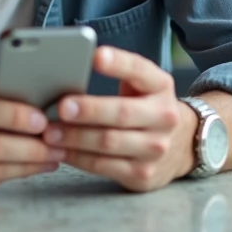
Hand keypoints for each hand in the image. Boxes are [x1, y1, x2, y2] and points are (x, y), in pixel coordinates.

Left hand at [42, 46, 196, 191]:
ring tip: (50, 132)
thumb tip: (69, 70)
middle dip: (89, 110)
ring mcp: (156, 148)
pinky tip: (61, 150)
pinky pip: (104, 165)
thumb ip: (117, 73)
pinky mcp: (143, 174)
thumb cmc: (145, 106)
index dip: (118, 63)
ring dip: (76, 137)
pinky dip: (78, 157)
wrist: (180, 146)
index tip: (96, 56)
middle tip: (61, 107)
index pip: (139, 70)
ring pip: (110, 142)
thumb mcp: (141, 85)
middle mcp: (164, 117)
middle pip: (122, 113)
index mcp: (160, 86)